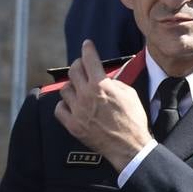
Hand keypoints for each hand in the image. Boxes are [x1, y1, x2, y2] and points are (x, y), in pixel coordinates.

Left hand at [55, 39, 153, 171]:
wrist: (129, 147)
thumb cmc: (133, 121)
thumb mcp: (129, 94)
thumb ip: (114, 83)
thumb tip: (105, 79)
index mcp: (101, 85)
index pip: (89, 59)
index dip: (87, 49)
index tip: (87, 45)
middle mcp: (86, 95)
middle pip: (73, 71)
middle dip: (78, 65)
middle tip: (82, 67)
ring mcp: (77, 111)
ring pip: (65, 89)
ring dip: (72, 86)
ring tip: (79, 89)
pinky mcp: (73, 125)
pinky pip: (59, 109)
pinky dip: (64, 105)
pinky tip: (71, 106)